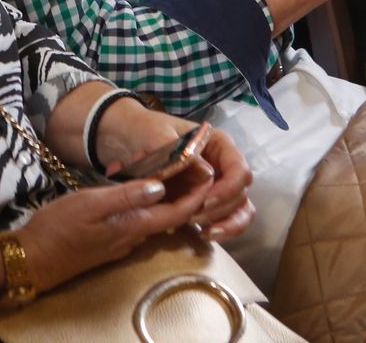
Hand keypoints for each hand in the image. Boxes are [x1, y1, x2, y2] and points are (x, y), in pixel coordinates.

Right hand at [15, 178, 209, 292]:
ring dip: (169, 199)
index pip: (178, 212)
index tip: (209, 173)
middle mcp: (134, 237)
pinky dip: (150, 206)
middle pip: (172, 217)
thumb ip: (127, 196)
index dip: (197, 194)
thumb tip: (162, 186)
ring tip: (173, 173)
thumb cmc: (59, 228)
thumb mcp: (91, 204)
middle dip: (187, 194)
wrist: (33, 259)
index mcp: (134, 225)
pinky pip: (140, 222)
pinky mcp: (110, 242)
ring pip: (156, 219)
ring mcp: (122, 242)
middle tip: (194, 168)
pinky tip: (142, 191)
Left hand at [92, 104, 252, 240]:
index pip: (239, 169)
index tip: (206, 200)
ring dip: (228, 225)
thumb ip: (178, 151)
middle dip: (222, 209)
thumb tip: (206, 173)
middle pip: (240, 193)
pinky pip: (226, 219)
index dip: (228, 188)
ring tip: (205, 233)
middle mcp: (223, 165)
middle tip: (194, 218)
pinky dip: (221, 229)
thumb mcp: (156, 134)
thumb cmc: (144, 130)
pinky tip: (202, 235)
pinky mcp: (208, 202)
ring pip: (240, 210)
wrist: (125, 139)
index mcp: (218, 144)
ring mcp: (218, 185)